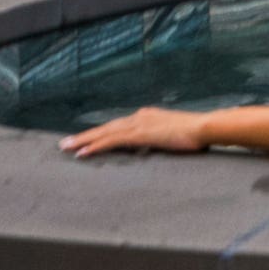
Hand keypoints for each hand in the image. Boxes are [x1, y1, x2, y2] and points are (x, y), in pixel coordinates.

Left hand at [60, 107, 210, 157]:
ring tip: (66, 147)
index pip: (118, 126)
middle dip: (85, 135)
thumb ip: (162, 140)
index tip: (86, 139)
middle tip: (64, 143)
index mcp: (147, 117)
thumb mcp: (174, 136)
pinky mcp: (139, 134)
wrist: (204, 127)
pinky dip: (96, 146)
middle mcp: (139, 117)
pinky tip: (82, 152)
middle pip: (106, 127)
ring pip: (104, 133)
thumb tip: (157, 148)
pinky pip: (112, 141)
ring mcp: (138, 124)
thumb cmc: (195, 134)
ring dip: (83, 140)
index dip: (101, 133)